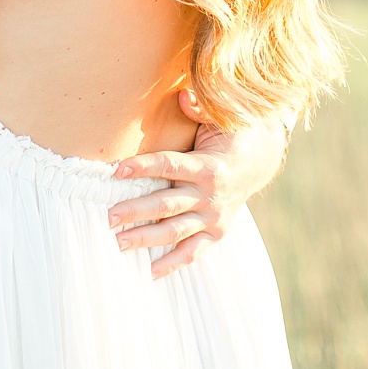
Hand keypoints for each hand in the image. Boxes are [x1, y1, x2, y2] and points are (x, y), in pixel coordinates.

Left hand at [105, 90, 289, 278]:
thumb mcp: (220, 119)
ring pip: (175, 232)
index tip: (116, 169)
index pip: (169, 166)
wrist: (259, 162)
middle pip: (166, 204)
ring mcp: (214, 217)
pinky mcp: (216, 232)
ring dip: (146, 239)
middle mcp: (211, 196)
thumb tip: (182, 96)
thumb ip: (199, 109)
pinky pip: (194, 252)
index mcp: (208, 167)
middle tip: (108, 217)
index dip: (142, 167)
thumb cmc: (230, 135)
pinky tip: (150, 272)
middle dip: (136, 211)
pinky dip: (173, 264)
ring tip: (118, 243)